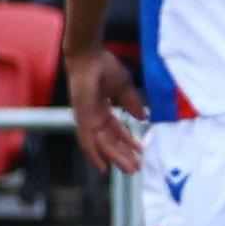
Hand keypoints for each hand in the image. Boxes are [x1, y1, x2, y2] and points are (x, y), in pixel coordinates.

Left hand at [64, 46, 144, 172]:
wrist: (89, 56)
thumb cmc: (103, 66)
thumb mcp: (124, 87)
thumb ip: (132, 103)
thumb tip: (143, 118)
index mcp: (101, 109)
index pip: (116, 131)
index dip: (128, 141)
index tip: (141, 151)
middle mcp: (93, 117)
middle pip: (109, 142)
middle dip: (124, 154)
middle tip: (137, 167)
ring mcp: (86, 119)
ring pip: (101, 145)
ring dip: (116, 158)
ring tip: (131, 169)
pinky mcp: (81, 119)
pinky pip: (86, 142)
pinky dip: (94, 155)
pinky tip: (102, 168)